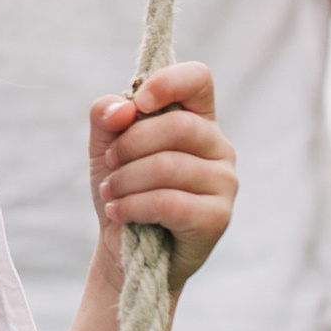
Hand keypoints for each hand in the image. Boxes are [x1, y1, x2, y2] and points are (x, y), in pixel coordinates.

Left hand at [88, 63, 236, 294]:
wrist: (125, 252)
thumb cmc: (123, 191)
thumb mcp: (105, 148)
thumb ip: (107, 116)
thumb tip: (122, 109)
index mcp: (197, 119)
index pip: (197, 78)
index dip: (166, 83)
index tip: (138, 103)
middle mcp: (219, 147)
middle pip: (177, 126)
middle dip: (129, 145)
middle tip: (109, 166)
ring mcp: (224, 182)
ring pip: (169, 166)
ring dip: (125, 181)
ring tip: (110, 194)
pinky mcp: (218, 217)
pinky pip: (170, 202)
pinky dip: (133, 206)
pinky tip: (118, 213)